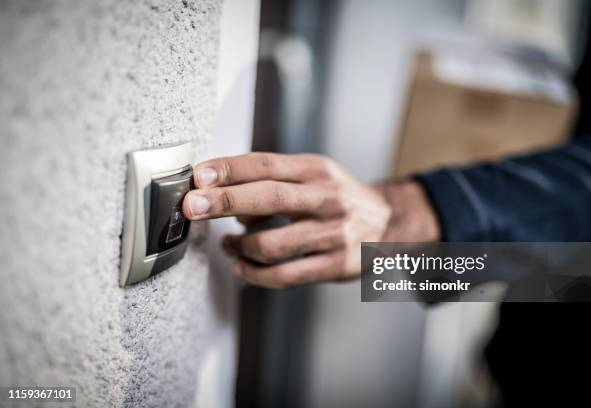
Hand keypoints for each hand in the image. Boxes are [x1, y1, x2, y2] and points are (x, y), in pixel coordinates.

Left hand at [183, 153, 439, 287]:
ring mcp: (334, 233)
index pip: (266, 164)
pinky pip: (286, 275)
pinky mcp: (337, 264)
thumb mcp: (312, 177)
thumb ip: (271, 183)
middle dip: (225, 201)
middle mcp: (327, 197)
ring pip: (274, 244)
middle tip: (192, 207)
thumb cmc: (337, 198)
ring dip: (239, 247)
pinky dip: (256, 274)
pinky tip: (243, 268)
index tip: (198, 174)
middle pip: (269, 197)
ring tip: (227, 245)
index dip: (229, 169)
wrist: (388, 222)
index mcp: (316, 170)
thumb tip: (227, 201)